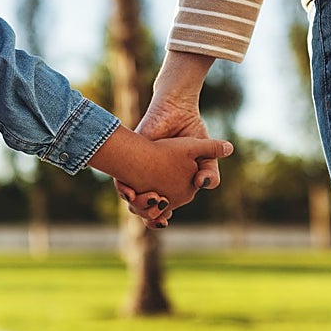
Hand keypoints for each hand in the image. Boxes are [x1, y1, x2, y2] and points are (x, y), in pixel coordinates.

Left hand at [113, 90, 221, 226]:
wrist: (177, 111)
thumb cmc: (192, 133)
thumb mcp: (204, 157)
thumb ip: (210, 173)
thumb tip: (204, 183)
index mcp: (170, 183)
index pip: (161, 209)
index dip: (159, 217)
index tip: (163, 219)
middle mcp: (153, 179)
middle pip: (144, 207)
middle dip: (145, 213)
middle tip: (152, 214)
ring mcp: (141, 170)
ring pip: (131, 198)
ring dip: (134, 205)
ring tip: (143, 201)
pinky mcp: (131, 158)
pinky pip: (121, 180)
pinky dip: (123, 189)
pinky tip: (129, 192)